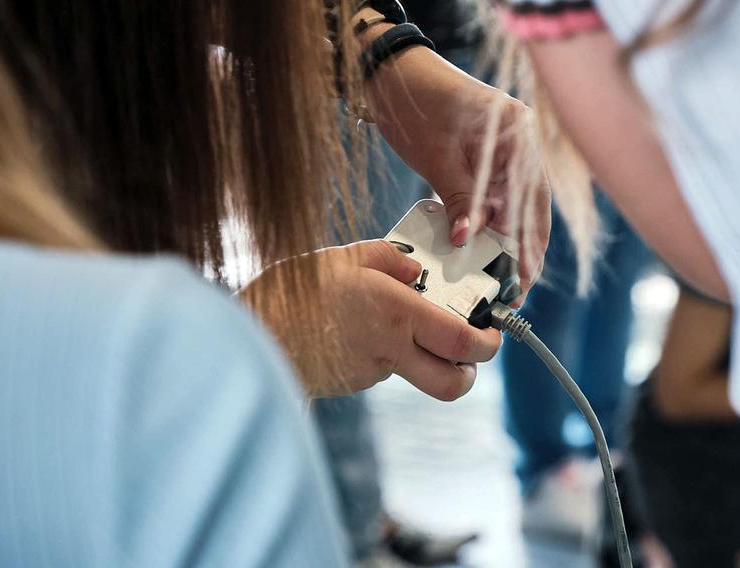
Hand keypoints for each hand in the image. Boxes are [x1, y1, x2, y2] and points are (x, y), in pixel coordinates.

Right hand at [247, 240, 501, 398]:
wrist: (248, 332)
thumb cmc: (294, 290)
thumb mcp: (344, 257)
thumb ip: (390, 259)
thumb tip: (417, 270)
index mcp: (396, 313)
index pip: (462, 341)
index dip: (488, 343)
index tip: (492, 333)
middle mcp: (391, 349)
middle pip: (453, 382)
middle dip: (471, 371)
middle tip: (469, 352)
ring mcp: (371, 371)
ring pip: (416, 373)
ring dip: (421, 355)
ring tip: (396, 324)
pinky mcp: (352, 383)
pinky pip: (383, 370)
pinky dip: (383, 353)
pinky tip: (356, 330)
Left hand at [366, 46, 550, 305]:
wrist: (395, 78)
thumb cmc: (417, 104)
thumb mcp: (438, 157)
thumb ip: (460, 199)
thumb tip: (468, 241)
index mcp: (517, 133)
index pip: (531, 196)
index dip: (530, 240)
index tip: (525, 273)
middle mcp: (519, 144)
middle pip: (529, 207)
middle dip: (524, 250)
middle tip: (517, 290)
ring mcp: (505, 154)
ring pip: (514, 210)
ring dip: (507, 244)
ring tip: (503, 282)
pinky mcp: (487, 165)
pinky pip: (494, 203)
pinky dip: (488, 229)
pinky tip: (483, 255)